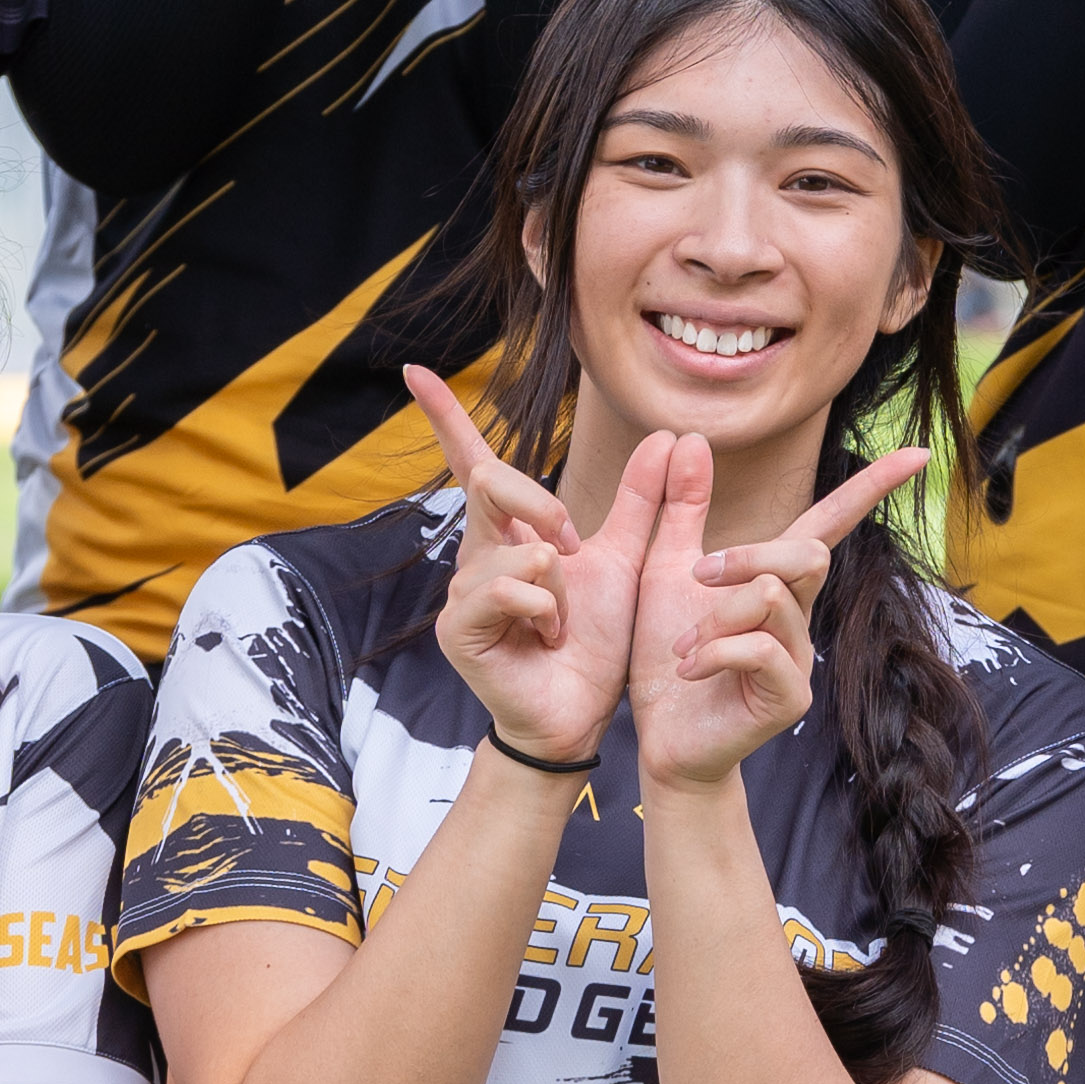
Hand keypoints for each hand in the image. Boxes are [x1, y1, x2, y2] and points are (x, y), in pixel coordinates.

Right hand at [406, 364, 665, 769]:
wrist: (582, 714)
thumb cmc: (595, 643)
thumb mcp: (627, 560)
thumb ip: (644, 500)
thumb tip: (669, 434)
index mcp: (508, 533)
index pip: (473, 463)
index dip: (444, 416)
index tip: (415, 369)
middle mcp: (475, 554)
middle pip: (493, 479)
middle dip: (545, 505)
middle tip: (573, 548)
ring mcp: (460, 591)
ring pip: (521, 547)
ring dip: (561, 586)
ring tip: (560, 626)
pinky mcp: (459, 627)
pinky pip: (512, 587)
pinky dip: (546, 611)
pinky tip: (545, 640)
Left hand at [628, 441, 929, 794]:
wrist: (663, 739)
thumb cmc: (670, 656)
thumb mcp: (665, 570)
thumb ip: (681, 508)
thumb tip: (691, 437)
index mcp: (778, 582)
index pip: (832, 522)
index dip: (873, 486)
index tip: (919, 454)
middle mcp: (801, 615)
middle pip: (807, 552)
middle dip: (747, 556)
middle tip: (695, 577)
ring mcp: (802, 656)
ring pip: (773, 598)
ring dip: (715, 617)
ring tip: (684, 649)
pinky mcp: (792, 696)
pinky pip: (759, 648)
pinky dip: (713, 652)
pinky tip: (690, 671)